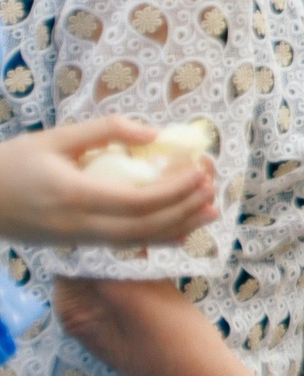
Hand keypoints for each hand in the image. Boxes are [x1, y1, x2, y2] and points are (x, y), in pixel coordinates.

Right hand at [0, 117, 218, 246]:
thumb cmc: (11, 163)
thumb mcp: (55, 138)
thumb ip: (105, 131)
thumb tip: (154, 133)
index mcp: (75, 195)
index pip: (139, 201)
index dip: (176, 189)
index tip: (199, 169)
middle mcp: (79, 225)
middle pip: (145, 227)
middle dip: (185, 209)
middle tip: (212, 187)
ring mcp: (77, 240)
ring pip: (137, 241)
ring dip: (177, 227)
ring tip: (210, 212)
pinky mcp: (75, 244)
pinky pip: (123, 244)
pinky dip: (155, 237)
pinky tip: (179, 229)